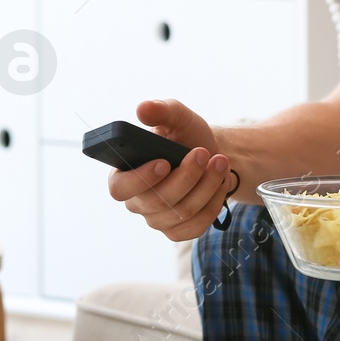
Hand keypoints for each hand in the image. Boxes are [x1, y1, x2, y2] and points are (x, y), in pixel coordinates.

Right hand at [107, 98, 234, 241]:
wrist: (210, 154)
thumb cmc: (186, 136)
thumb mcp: (176, 117)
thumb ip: (160, 110)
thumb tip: (143, 109)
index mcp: (124, 173)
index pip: (119, 188)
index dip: (140, 179)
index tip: (164, 162)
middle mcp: (137, 201)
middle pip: (158, 201)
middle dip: (186, 176)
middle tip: (203, 153)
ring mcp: (156, 219)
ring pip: (181, 212)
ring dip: (206, 186)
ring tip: (220, 162)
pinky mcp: (177, 230)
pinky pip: (195, 226)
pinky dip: (213, 203)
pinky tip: (219, 183)